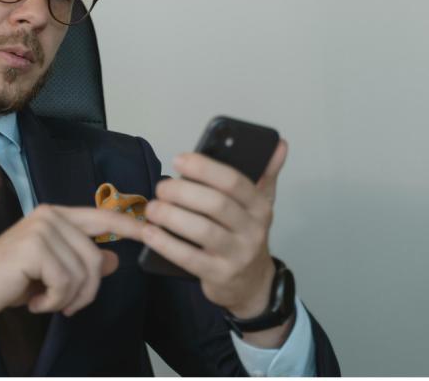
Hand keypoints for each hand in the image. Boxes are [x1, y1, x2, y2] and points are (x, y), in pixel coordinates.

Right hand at [0, 204, 145, 342]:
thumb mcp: (52, 270)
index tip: (151, 230)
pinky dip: (52, 302)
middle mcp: (50, 215)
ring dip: (67, 299)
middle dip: (86, 291)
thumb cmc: (9, 280)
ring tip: (43, 301)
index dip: (129, 225)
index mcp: (56, 215)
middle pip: (95, 257)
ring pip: (83, 273)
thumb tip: (113, 259)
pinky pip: (65, 283)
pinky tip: (33, 301)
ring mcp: (42, 228)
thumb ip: (81, 260)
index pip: (102, 216)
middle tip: (63, 305)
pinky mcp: (34, 247)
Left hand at [142, 139, 288, 318]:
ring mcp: (237, 255)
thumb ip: (265, 173)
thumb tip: (279, 144)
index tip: (179, 159)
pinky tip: (149, 233)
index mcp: (260, 206)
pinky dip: (166, 244)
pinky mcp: (219, 275)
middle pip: (216, 204)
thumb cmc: (244, 234)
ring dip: (171, 216)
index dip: (205, 168)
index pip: (234, 181)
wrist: (251, 284)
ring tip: (153, 208)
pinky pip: (189, 258)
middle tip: (161, 187)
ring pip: (202, 230)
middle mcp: (252, 230)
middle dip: (182, 191)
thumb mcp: (259, 204)